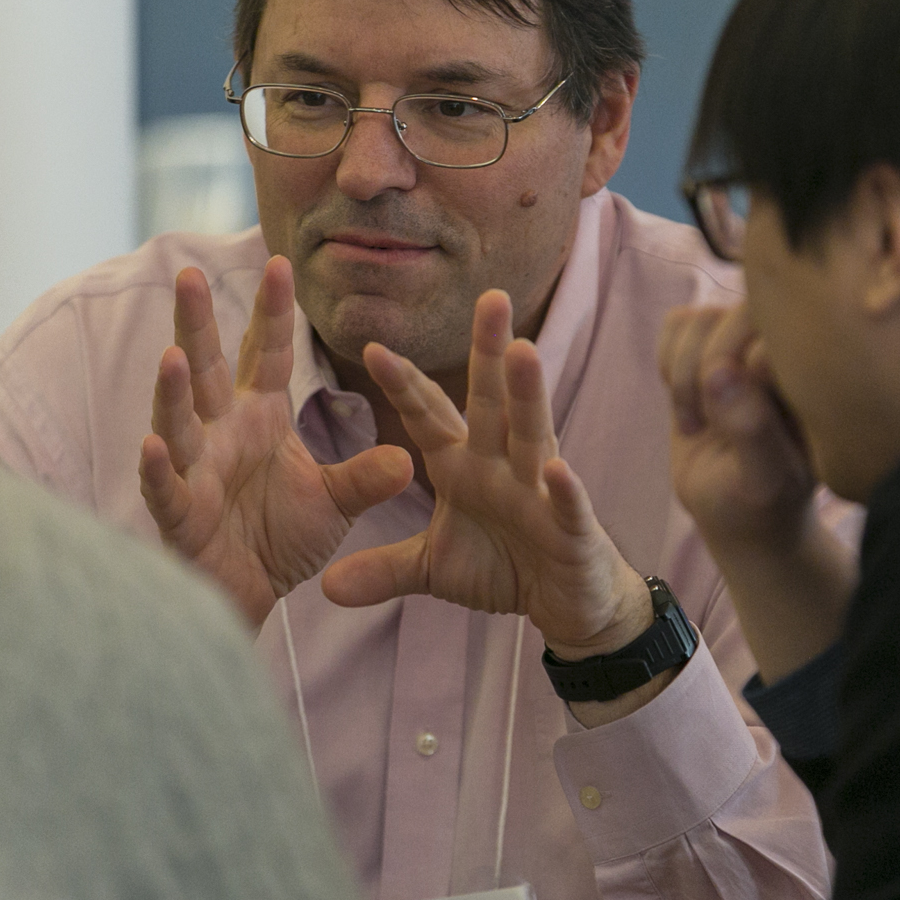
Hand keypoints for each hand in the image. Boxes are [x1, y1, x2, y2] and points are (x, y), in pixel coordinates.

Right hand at [138, 257, 412, 626]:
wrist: (249, 592)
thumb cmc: (281, 536)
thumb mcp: (335, 502)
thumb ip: (366, 476)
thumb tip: (408, 457)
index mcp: (258, 417)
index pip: (264, 354)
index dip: (272, 312)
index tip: (282, 262)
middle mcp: (219, 433)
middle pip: (206, 369)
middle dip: (197, 324)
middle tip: (189, 274)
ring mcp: (192, 470)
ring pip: (177, 422)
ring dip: (173, 391)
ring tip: (172, 354)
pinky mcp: (178, 514)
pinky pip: (164, 487)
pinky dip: (156, 468)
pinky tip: (150, 445)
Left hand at [320, 289, 655, 660]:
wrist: (566, 602)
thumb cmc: (504, 567)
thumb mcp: (433, 569)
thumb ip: (384, 569)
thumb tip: (326, 586)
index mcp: (464, 467)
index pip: (430, 418)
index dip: (405, 386)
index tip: (373, 349)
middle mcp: (503, 467)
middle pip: (492, 403)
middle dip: (489, 353)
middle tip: (489, 298)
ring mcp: (540, 493)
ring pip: (532, 437)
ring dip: (528, 396)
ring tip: (523, 351)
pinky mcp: (572, 529)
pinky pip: (566, 506)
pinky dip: (563, 489)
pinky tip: (557, 468)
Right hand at [657, 300, 818, 554]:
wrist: (735, 510)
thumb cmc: (760, 502)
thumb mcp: (762, 481)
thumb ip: (751, 429)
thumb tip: (720, 372)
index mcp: (818, 378)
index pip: (777, 339)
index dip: (744, 380)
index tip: (737, 433)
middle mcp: (785, 351)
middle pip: (737, 315)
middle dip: (707, 371)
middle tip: (706, 424)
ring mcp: (745, 343)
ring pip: (701, 318)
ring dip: (683, 374)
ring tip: (696, 422)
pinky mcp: (708, 345)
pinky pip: (677, 322)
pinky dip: (667, 362)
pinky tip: (684, 401)